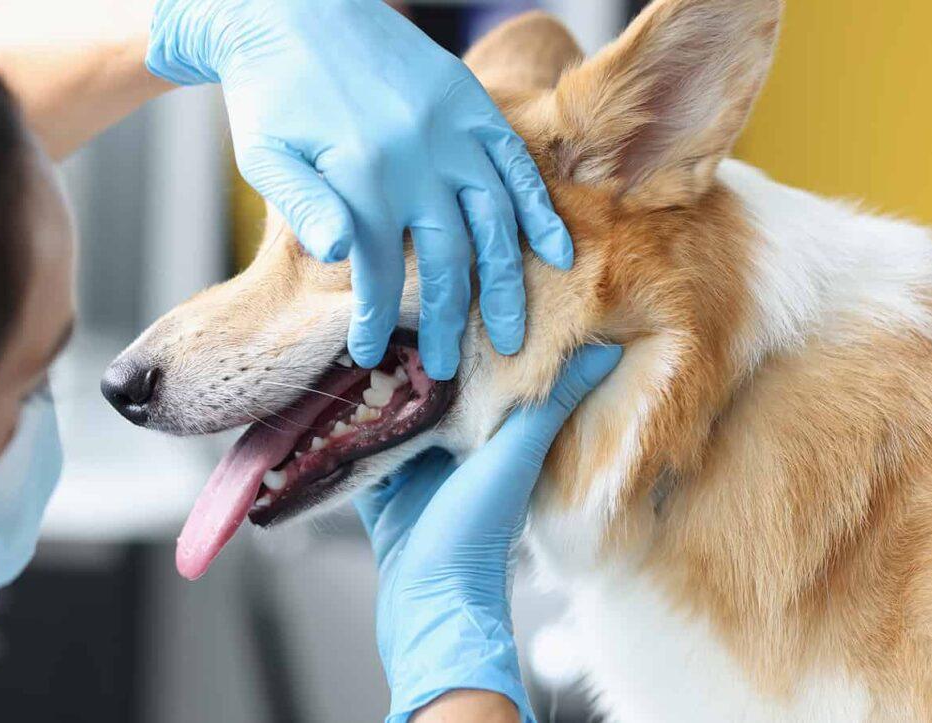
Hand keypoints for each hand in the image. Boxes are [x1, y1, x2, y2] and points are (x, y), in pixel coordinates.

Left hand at [147, 0, 573, 379]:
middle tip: (450, 370)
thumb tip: (339, 257)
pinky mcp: (473, 104)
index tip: (366, 355)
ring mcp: (452, 128)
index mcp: (359, 171)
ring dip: (504, 284)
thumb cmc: (271, 94)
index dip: (371, 318)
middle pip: (445, 258)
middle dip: (446, 321)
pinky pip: (518, 166)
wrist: (297, 9)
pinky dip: (540, 211)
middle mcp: (415, 154)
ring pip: (494, 221)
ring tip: (510, 337)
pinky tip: (556, 255)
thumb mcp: (265, 153)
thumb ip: (304, 205)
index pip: (375, 268)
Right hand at [354, 345, 622, 721]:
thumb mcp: (514, 459)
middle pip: (429, 388)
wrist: (427, 607)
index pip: (479, 373)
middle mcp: (454, 448)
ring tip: (353, 338)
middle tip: (387, 308)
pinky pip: (357, 446)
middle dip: (411, 356)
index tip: (450, 294)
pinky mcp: (378, 489)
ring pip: (389, 412)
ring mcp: (413, 469)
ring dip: (374, 385)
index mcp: (491, 437)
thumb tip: (605, 349)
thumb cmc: (476, 536)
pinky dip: (344, 426)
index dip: (465, 336)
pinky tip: (326, 394)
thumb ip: (551, 406)